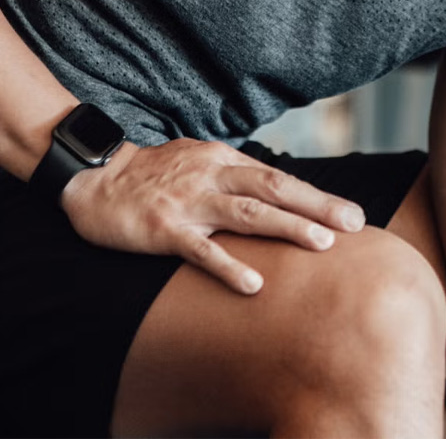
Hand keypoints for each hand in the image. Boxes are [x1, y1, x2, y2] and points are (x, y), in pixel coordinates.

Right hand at [59, 138, 366, 294]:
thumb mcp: (196, 161)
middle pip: (273, 188)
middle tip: (353, 223)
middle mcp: (211, 175)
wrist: (92, 177)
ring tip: (321, 244)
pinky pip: (201, 249)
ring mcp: (188, 201)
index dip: (316, 196)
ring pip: (247, 212)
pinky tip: (254, 285)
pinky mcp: (164, 228)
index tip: (351, 214)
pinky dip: (229, 266)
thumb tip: (276, 193)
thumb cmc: (150, 174)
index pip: (277, 178)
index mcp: (222, 160)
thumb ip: (233, 175)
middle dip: (317, 205)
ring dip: (286, 226)